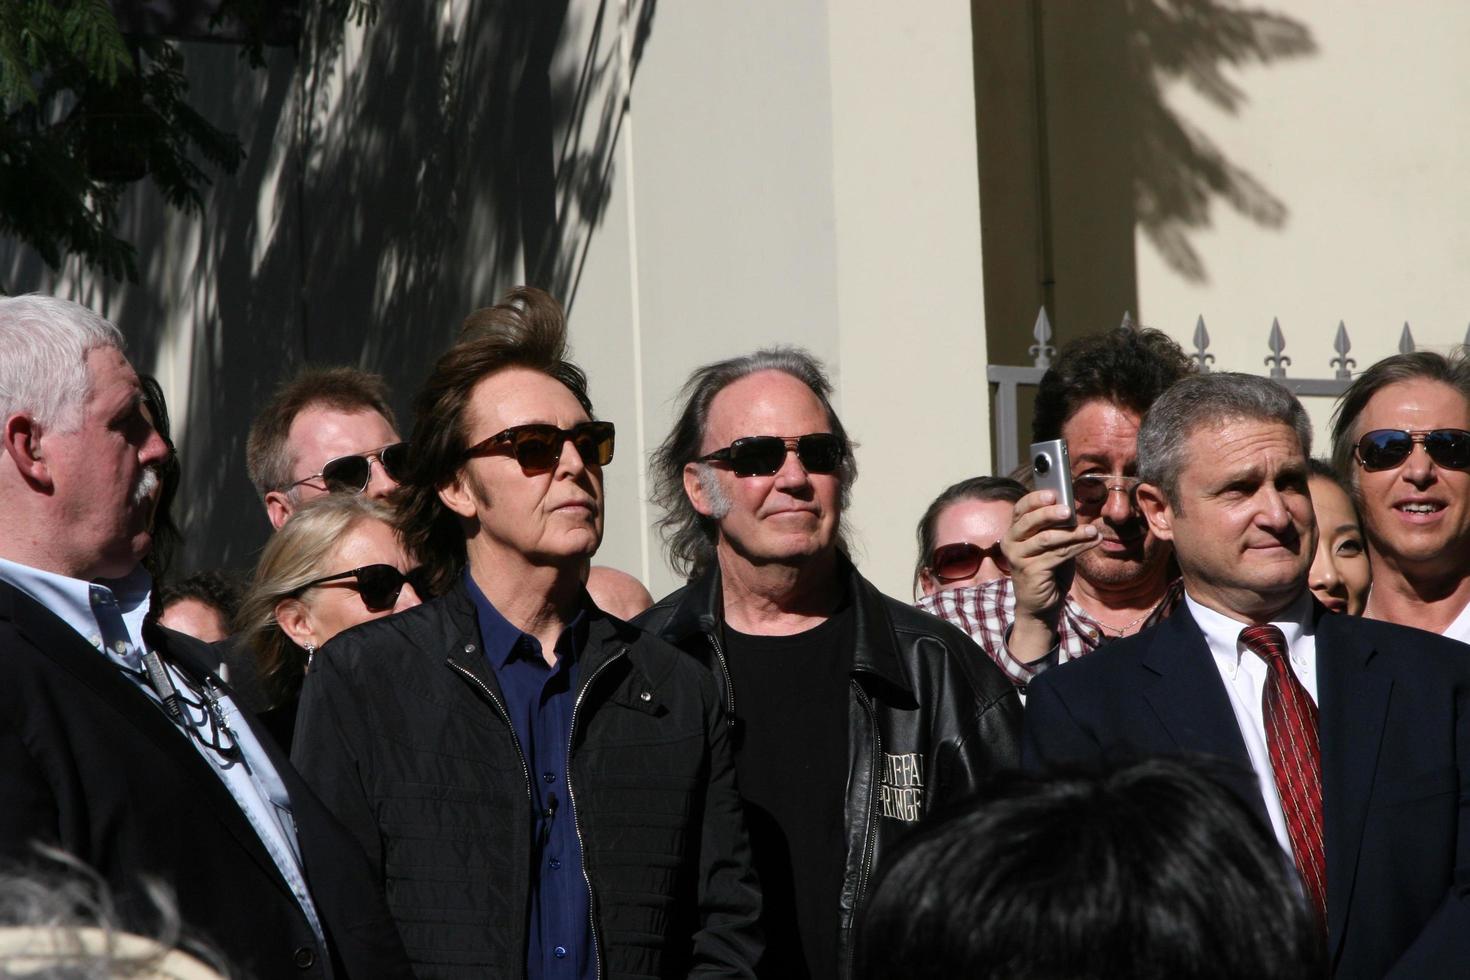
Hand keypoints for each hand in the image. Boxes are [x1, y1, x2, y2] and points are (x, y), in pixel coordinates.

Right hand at [1002, 489, 1099, 662]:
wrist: (1041, 606)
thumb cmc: (1047, 571)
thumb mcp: (1051, 545)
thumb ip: (1056, 528)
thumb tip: (1074, 508)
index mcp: (1014, 531)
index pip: (1021, 509)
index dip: (1036, 499)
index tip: (1054, 493)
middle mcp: (1010, 542)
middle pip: (1029, 521)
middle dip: (1050, 513)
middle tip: (1070, 511)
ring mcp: (1018, 557)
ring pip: (1047, 539)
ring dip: (1072, 533)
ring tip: (1092, 531)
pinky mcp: (1030, 572)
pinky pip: (1057, 555)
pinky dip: (1077, 547)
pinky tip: (1092, 542)